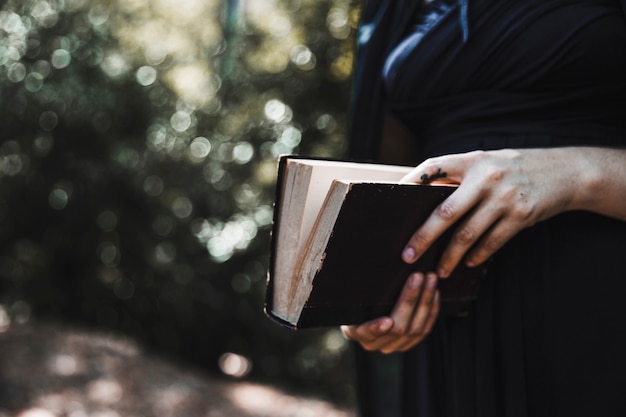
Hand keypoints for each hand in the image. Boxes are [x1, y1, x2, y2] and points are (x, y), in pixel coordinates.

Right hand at [341, 272, 439, 353]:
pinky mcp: (409, 343)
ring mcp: (394, 345)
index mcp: (356, 332)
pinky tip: (435, 292)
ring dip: (425, 301)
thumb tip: (346, 264)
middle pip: (398, 328)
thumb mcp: (349, 294)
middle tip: (418, 276)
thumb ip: (355, 288)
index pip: (366, 334)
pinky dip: (431, 310)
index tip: (387, 321)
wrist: (363, 309)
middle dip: (410, 300)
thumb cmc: (354, 298)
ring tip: (430, 278)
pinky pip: (424, 330)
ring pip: (415, 329)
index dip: (376, 329)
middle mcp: (375, 344)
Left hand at [400, 148, 584, 276]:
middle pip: (445, 212)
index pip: (433, 168)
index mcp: (472, 160)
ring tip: (440, 270)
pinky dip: (478, 256)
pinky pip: (492, 242)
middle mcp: (486, 176)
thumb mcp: (485, 163)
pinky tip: (468, 263)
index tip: (392, 202)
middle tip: (408, 257)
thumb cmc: (513, 169)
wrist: (563, 172)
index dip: (411, 183)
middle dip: (424, 237)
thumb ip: (458, 177)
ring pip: (468, 234)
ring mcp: (504, 196)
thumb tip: (423, 201)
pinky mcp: (521, 215)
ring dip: (451, 256)